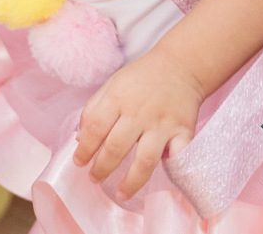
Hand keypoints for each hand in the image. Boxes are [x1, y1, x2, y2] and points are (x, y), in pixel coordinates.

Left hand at [72, 47, 202, 200]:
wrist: (179, 67)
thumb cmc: (140, 79)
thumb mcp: (111, 85)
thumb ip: (93, 110)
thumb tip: (80, 140)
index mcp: (117, 99)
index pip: (95, 128)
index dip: (84, 149)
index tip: (78, 163)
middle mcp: (139, 113)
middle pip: (116, 148)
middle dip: (102, 168)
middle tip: (94, 179)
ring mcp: (162, 124)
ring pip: (145, 161)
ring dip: (131, 182)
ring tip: (120, 194)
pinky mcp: (184, 132)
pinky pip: (178, 158)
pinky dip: (171, 172)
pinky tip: (161, 182)